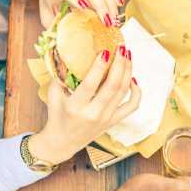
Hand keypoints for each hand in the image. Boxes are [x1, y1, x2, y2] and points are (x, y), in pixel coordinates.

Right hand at [28, 46, 140, 163]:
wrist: (63, 142)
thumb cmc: (58, 115)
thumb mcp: (54, 94)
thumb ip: (60, 75)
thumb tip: (68, 51)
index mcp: (76, 107)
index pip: (91, 84)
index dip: (100, 67)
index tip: (105, 51)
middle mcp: (94, 113)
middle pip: (113, 86)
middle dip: (120, 64)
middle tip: (121, 48)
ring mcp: (107, 118)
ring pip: (124, 92)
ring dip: (128, 71)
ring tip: (127, 56)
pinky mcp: (114, 121)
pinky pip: (132, 106)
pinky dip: (136, 92)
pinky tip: (133, 79)